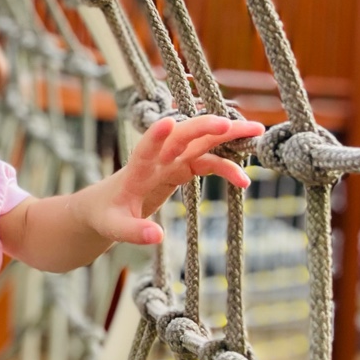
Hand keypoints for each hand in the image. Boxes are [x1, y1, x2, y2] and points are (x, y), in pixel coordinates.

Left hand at [81, 114, 264, 246]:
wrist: (102, 208)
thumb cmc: (105, 216)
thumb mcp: (114, 228)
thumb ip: (133, 232)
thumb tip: (157, 237)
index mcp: (135, 171)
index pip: (144, 150)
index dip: (155, 137)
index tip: (168, 122)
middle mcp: (154, 160)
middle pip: (181, 136)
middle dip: (204, 127)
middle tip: (232, 124)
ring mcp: (168, 161)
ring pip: (199, 143)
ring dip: (226, 136)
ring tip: (257, 132)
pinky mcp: (178, 168)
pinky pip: (206, 162)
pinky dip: (225, 166)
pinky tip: (244, 179)